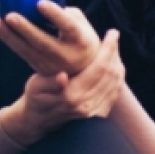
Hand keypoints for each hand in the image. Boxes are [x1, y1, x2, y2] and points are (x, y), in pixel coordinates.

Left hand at [0, 0, 102, 76]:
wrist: (84, 69)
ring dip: (9, 35)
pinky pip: (21, 52)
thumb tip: (42, 0)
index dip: (55, 15)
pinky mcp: (38, 67)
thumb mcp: (81, 23)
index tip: (40, 2)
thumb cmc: (81, 37)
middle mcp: (66, 55)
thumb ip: (65, 12)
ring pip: (27, 50)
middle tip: (10, 15)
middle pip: (43, 42)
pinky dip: (8, 39)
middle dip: (25, 29)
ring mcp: (51, 64)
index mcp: (80, 40)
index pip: (68, 27)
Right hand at [0, 29, 123, 144]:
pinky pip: (115, 92)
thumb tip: (62, 77)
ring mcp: (94, 112)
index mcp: (71, 96)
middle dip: (114, 52)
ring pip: (116, 82)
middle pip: (110, 74)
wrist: (39, 120)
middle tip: (113, 35)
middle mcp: (86, 105)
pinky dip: (118, 76)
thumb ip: (50, 82)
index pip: (99, 68)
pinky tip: (114, 64)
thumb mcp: (36, 86)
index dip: (108, 49)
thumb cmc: (36, 97)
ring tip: (113, 47)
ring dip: (117, 62)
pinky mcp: (99, 114)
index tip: (112, 33)